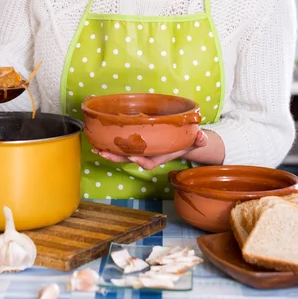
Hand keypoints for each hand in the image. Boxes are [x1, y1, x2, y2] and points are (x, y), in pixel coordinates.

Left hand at [91, 130, 208, 169]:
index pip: (149, 162)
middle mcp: (148, 155)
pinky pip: (122, 145)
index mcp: (160, 156)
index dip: (140, 160)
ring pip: (122, 153)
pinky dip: (110, 142)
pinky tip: (99, 138)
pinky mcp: (136, 143)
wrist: (183, 141)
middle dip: (116, 156)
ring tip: (95, 148)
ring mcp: (141, 150)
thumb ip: (199, 138)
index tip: (133, 156)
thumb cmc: (188, 139)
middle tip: (102, 152)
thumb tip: (202, 136)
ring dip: (108, 151)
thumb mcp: (196, 138)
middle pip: (129, 159)